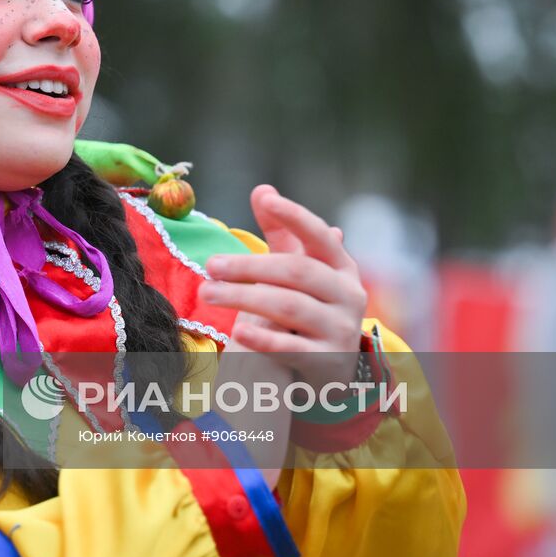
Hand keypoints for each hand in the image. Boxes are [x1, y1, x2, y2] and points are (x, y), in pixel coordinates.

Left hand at [199, 184, 367, 392]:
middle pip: (296, 272)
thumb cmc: (310, 306)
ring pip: (290, 307)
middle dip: (249, 266)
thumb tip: (262, 190)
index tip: (265, 199)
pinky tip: (238, 331)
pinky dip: (264, 339)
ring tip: (208, 292)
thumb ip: (282, 234)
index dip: (294, 216)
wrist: (333, 366)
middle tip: (211, 265)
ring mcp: (341, 329)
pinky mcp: (328, 361)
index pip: (319, 236)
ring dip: (244, 298)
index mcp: (340, 267)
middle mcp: (348, 295)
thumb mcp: (301, 270)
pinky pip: (292, 348)